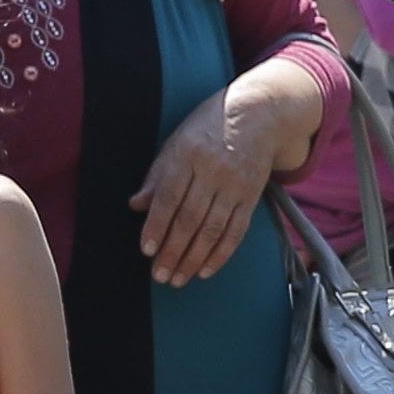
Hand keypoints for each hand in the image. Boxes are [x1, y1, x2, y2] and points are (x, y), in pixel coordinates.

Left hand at [132, 73, 283, 286]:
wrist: (258, 114)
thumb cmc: (208, 127)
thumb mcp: (176, 141)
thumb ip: (157, 174)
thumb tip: (136, 205)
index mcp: (188, 153)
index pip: (169, 195)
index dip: (157, 225)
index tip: (147, 250)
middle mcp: (212, 170)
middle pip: (190, 218)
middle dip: (173, 251)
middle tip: (159, 276)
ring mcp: (235, 185)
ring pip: (212, 229)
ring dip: (193, 259)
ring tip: (177, 279)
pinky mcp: (251, 197)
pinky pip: (236, 231)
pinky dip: (221, 254)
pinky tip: (205, 271)